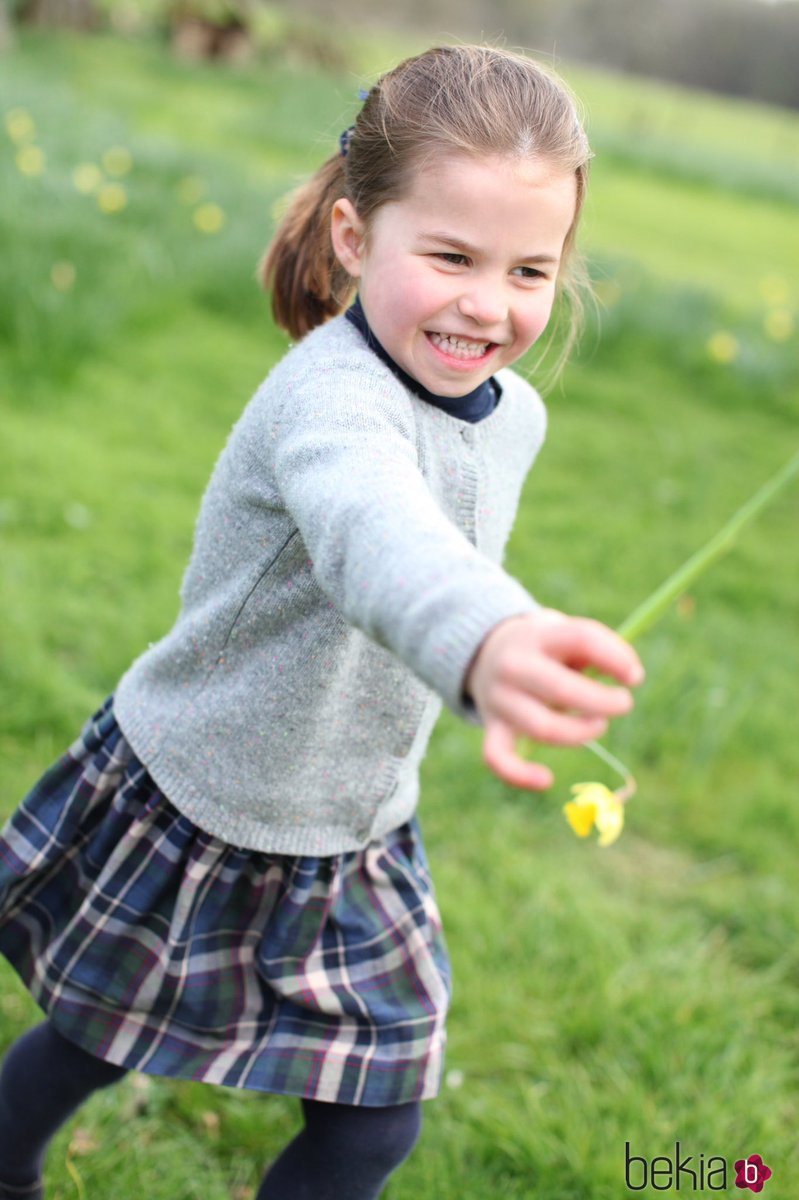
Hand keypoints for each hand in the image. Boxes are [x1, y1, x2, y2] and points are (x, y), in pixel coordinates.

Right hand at [465, 607, 644, 790]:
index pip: (581, 639)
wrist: (487, 653)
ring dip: (579, 733)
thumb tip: (631, 675)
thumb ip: (598, 647)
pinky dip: (520, 775)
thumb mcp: (566, 633)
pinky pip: (498, 758)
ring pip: (542, 728)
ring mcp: (500, 698)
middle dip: (602, 702)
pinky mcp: (492, 727)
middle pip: (562, 689)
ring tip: (598, 726)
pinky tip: (546, 779)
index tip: (635, 677)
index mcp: (538, 635)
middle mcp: (514, 665)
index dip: (615, 659)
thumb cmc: (545, 648)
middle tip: (624, 703)